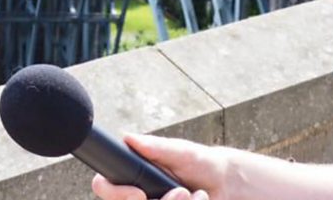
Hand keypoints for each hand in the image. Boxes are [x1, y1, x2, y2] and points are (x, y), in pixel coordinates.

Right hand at [91, 134, 230, 199]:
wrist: (227, 183)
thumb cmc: (201, 162)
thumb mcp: (180, 152)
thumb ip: (155, 147)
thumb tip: (128, 138)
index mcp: (132, 175)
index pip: (105, 187)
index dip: (115, 193)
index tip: (139, 193)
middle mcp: (138, 195)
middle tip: (181, 192)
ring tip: (195, 195)